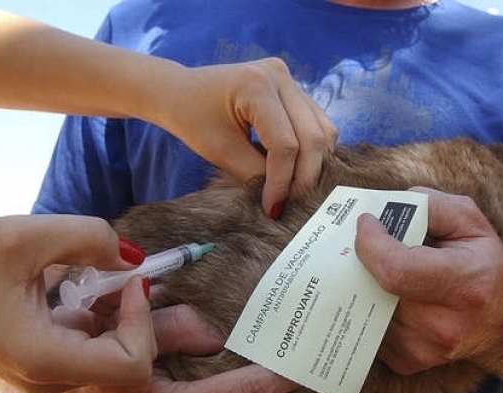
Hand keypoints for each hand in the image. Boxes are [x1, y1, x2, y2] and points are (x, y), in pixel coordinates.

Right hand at [0, 215, 154, 392]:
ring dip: (118, 315)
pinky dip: (100, 319)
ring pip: (112, 356)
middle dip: (134, 316)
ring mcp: (44, 377)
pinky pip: (91, 349)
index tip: (130, 281)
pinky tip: (84, 290)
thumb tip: (135, 259)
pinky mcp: (42, 366)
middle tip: (122, 275)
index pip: (132, 364)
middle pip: (126, 361)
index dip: (142, 321)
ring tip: (100, 278)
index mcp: (43, 360)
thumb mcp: (26, 236)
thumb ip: (91, 239)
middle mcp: (46, 379)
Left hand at [159, 58, 337, 216]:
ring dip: (314, 163)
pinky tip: (298, 167)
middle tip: (290, 201)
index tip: (273, 206)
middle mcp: (279, 75)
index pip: (285, 143)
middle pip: (312, 136)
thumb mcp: (220, 151)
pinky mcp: (294, 88)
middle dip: (304, 176)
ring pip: (323, 130)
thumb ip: (255, 172)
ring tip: (294, 186)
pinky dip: (313, 149)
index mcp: (255, 85)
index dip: (283, 180)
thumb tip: (285, 197)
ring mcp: (289, 78)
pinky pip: (318, 123)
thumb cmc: (192, 118)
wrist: (179, 91)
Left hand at [354, 187, 502, 392]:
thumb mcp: (472, 223)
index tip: (367, 223)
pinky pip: (372, 329)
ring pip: (370, 308)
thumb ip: (431, 205)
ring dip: (371, 286)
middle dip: (368, 260)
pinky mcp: (410, 363)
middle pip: (377, 287)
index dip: (371, 243)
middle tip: (374, 244)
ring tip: (392, 272)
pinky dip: (376, 309)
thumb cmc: (487, 266)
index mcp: (465, 284)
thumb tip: (385, 208)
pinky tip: (396, 299)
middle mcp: (444, 324)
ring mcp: (425, 349)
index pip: (395, 268)